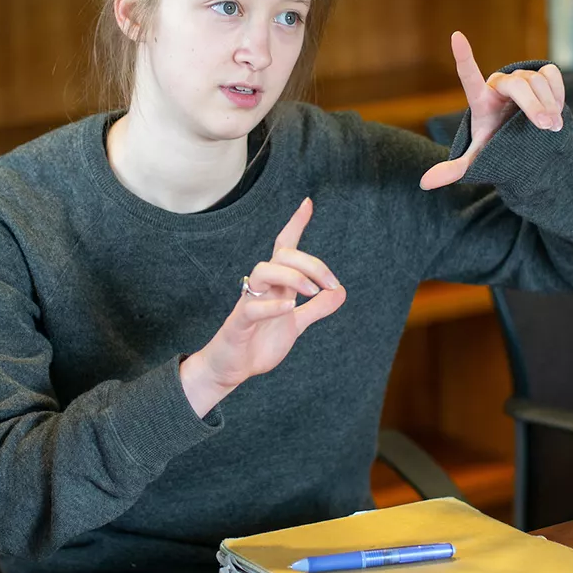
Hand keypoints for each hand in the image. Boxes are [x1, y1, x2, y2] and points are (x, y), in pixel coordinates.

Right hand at [180, 197, 346, 416]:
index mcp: (276, 285)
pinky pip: (251, 307)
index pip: (285, 247)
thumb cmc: (258, 343)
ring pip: (263, 271)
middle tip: (331, 284)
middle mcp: (262, 288)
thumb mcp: (295, 325)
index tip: (308, 203)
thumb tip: (342, 292)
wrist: (231, 370)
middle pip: (282, 255)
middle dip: (310, 263)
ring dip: (292, 277)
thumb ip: (316, 309)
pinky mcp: (238, 324)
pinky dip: (272, 305)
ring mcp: (248, 303)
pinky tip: (290, 307)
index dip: (295, 224)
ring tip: (311, 292)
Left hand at [419, 31, 566, 190]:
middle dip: (533, 106)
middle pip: (517, 85)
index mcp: (480, 100)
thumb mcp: (478, 159)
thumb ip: (454, 169)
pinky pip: (552, 75)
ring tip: (551, 127)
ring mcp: (521, 77)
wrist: (526, 141)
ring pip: (538, 81)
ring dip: (549, 105)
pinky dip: (558, 93)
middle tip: (547, 127)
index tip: (456, 36)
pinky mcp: (541, 74)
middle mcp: (499, 84)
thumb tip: (425, 184)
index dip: (464, 57)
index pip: (469, 76)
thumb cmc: (498, 146)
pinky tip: (557, 109)